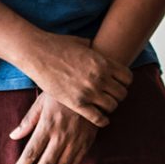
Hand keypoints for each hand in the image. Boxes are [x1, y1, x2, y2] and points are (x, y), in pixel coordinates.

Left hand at [9, 93, 96, 163]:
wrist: (91, 89)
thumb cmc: (62, 94)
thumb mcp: (42, 102)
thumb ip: (28, 121)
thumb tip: (13, 136)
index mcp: (48, 124)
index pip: (32, 151)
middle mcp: (62, 135)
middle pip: (46, 163)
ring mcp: (76, 140)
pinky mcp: (87, 142)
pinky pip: (75, 162)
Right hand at [17, 33, 131, 126]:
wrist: (36, 53)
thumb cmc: (57, 45)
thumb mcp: (82, 43)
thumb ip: (94, 49)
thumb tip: (99, 47)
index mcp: (103, 62)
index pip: (127, 78)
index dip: (123, 83)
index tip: (117, 85)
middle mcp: (99, 77)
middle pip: (122, 94)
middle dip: (117, 96)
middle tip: (109, 97)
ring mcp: (89, 91)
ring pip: (112, 106)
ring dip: (108, 108)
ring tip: (102, 107)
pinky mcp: (77, 103)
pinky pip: (98, 118)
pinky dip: (102, 120)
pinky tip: (100, 119)